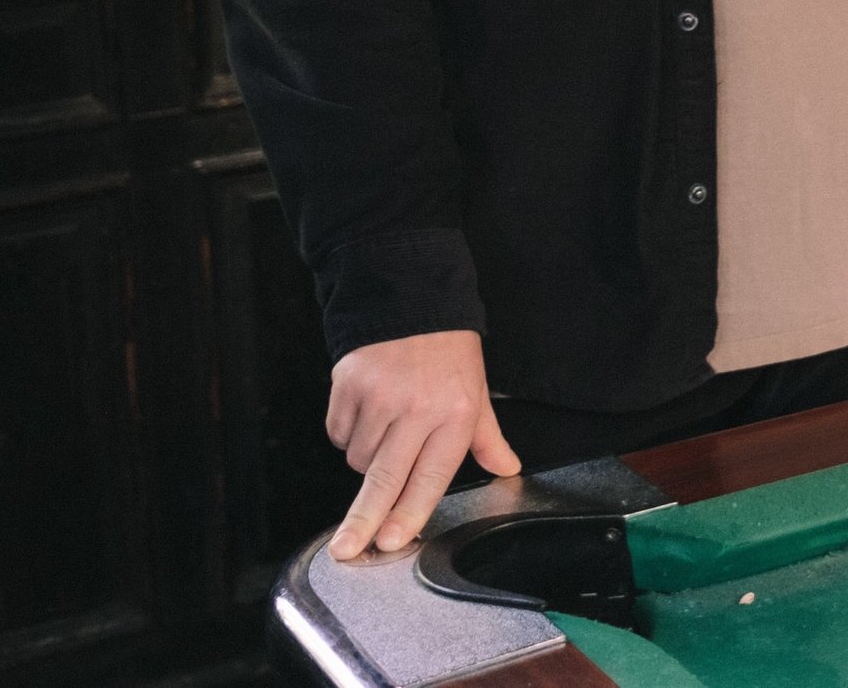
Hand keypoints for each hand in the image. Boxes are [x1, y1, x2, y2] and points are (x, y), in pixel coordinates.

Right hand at [324, 329, 519, 558]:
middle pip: (386, 478)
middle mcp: (417, 407)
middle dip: (364, 519)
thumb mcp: (477, 392)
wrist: (413, 298)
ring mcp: (380, 396)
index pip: (431, 476)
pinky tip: (367, 413)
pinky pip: (340, 433)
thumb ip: (488, 439)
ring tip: (387, 428)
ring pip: (361, 459)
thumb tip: (507, 469)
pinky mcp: (348, 385)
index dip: (409, 513)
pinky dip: (348, 435)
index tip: (390, 541)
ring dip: (367, 461)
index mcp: (454, 413)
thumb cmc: (448, 351)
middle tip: (347, 549)